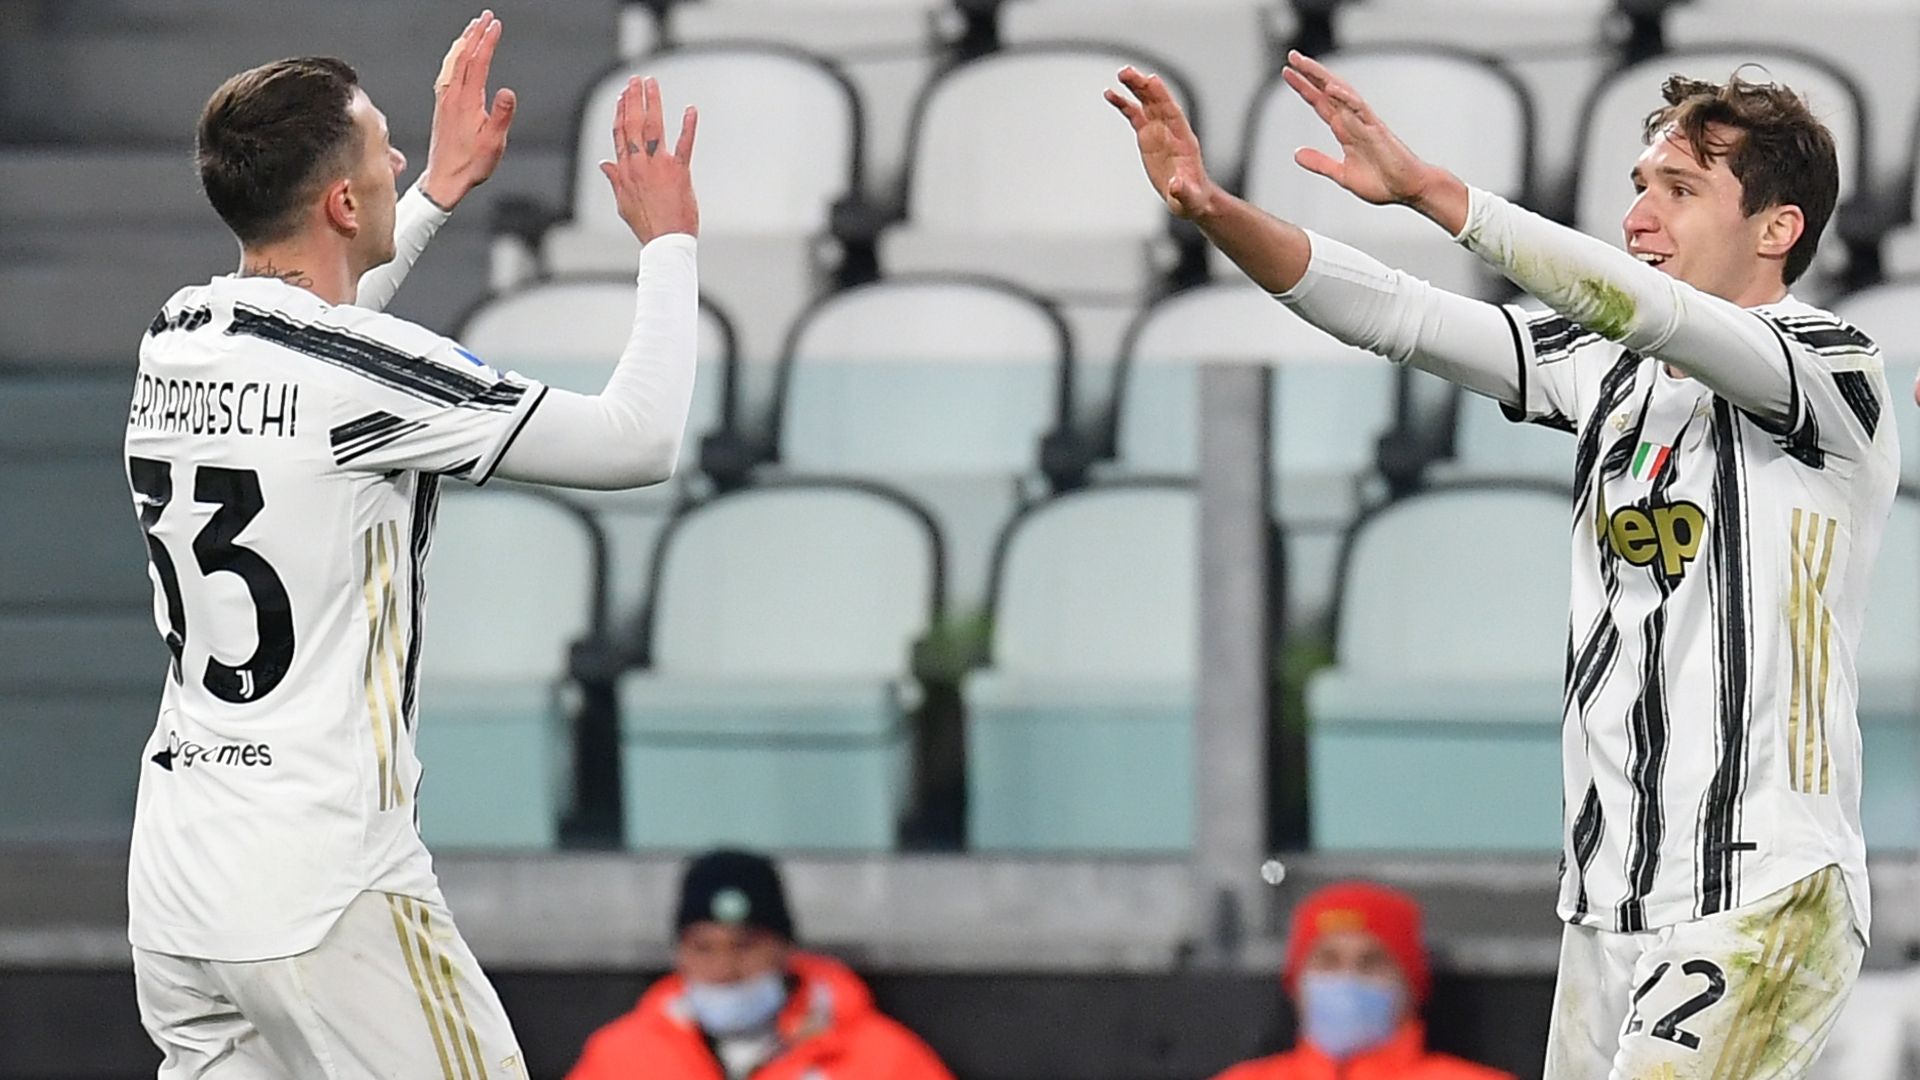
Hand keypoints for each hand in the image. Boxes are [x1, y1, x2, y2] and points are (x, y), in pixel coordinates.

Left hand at [419, 11, 516, 208]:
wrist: (444, 178)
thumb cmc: (470, 164)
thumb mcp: (493, 143)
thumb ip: (501, 116)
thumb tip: (508, 92)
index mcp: (466, 101)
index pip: (478, 62)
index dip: (487, 41)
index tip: (495, 25)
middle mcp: (452, 96)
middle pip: (463, 56)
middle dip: (475, 34)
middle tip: (485, 17)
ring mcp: (445, 100)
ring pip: (453, 62)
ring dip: (463, 43)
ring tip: (472, 29)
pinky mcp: (443, 106)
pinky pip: (447, 72)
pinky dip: (454, 58)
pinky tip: (456, 58)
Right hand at [599, 75, 698, 241]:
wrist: (665, 242)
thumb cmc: (647, 225)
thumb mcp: (623, 203)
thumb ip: (615, 179)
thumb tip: (603, 163)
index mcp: (625, 170)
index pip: (620, 134)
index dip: (621, 112)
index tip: (623, 96)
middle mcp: (639, 164)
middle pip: (634, 124)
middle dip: (634, 99)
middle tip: (636, 80)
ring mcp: (659, 166)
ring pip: (654, 127)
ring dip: (653, 102)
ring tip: (652, 84)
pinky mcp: (680, 172)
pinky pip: (685, 144)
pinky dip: (688, 126)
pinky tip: (690, 110)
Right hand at [1105, 67, 1218, 219]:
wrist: (1190, 198)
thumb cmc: (1192, 198)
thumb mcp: (1188, 198)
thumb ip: (1182, 191)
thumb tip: (1175, 185)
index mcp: (1183, 141)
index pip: (1172, 114)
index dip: (1162, 97)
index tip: (1152, 81)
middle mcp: (1171, 131)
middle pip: (1157, 103)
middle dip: (1144, 87)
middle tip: (1128, 72)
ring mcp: (1159, 132)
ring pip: (1146, 104)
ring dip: (1135, 88)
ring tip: (1121, 74)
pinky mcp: (1148, 137)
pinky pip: (1135, 116)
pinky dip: (1124, 104)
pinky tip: (1111, 94)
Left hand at [1281, 51, 1440, 207]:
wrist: (1406, 189)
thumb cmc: (1382, 182)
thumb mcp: (1341, 174)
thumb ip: (1320, 162)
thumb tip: (1297, 154)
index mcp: (1345, 130)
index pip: (1321, 103)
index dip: (1304, 88)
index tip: (1288, 73)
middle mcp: (1353, 121)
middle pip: (1328, 91)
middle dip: (1310, 74)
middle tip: (1292, 57)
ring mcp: (1365, 122)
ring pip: (1342, 93)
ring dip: (1323, 78)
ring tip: (1305, 64)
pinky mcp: (1377, 129)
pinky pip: (1360, 109)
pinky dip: (1346, 98)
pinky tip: (1332, 88)